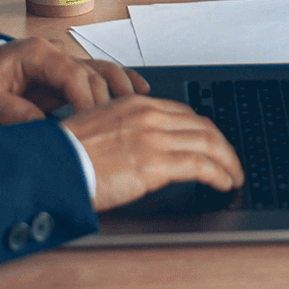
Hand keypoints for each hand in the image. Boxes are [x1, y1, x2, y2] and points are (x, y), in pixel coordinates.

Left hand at [0, 37, 145, 125]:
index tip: (93, 127)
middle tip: (117, 132)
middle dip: (106, 104)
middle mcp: (56, 53)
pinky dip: (120, 82)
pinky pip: (100, 75)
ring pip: (104, 70)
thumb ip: (13, 113)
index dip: (86, 101)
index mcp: (36, 54)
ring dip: (122, 89)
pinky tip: (139, 92)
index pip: (72, 75)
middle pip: (93, 75)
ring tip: (140, 110)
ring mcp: (65, 62)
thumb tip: (44, 131)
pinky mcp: (68, 74)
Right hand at [61, 94, 245, 210]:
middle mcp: (148, 116)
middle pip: (201, 125)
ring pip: (208, 143)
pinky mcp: (156, 163)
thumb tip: (140, 148)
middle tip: (230, 160)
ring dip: (227, 161)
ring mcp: (154, 138)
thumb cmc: (66, 155)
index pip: (182, 113)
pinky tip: (224, 183)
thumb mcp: (99, 129)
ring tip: (234, 175)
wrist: (53, 166)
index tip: (211, 143)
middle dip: (222, 145)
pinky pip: (201, 165)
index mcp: (134, 104)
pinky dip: (219, 174)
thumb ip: (125, 132)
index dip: (203, 130)